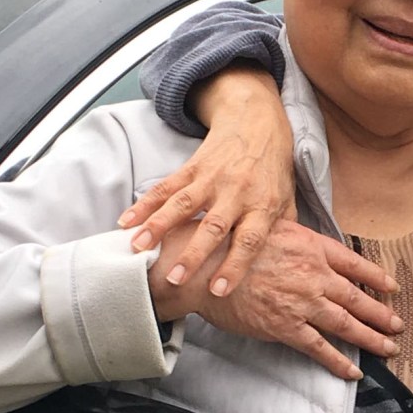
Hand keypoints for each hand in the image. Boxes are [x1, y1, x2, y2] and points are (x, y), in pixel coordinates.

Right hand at [121, 66, 299, 294]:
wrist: (257, 122)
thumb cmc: (273, 169)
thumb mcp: (286, 198)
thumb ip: (284, 232)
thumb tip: (284, 268)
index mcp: (262, 205)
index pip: (250, 240)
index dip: (235, 265)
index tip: (218, 290)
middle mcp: (236, 193)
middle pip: (213, 226)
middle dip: (193, 254)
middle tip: (175, 278)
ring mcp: (212, 179)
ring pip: (182, 205)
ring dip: (158, 227)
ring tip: (138, 249)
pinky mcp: (192, 167)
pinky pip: (165, 187)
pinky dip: (144, 205)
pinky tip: (126, 222)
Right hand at [151, 221, 404, 379]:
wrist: (208, 266)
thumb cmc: (237, 243)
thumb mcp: (277, 227)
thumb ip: (302, 239)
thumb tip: (314, 245)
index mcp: (314, 248)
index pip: (356, 264)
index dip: (377, 278)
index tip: (393, 288)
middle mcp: (315, 275)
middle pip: (357, 297)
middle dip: (381, 313)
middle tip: (398, 324)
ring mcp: (303, 302)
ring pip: (346, 323)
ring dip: (371, 338)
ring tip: (389, 347)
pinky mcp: (286, 327)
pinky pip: (319, 348)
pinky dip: (339, 361)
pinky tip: (354, 371)